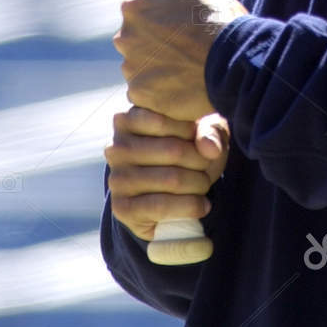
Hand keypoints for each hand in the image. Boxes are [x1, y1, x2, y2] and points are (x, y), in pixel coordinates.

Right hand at [105, 105, 230, 245]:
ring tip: (205, 184)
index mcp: (128, 119)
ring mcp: (117, 178)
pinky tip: (202, 205)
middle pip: (173, 150)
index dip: (193, 131)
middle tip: (209, 166)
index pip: (165, 118)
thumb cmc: (188, 151)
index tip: (203, 139)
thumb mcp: (202, 133)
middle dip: (201, 161)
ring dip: (199, 185)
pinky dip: (190, 206)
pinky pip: (162, 206)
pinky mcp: (121, 208)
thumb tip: (210, 148)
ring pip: (172, 179)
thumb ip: (209, 132)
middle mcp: (116, 147)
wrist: (173, 196)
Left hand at [113, 0, 248, 120]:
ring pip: (138, 69)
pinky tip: (181, 87)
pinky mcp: (140, 94)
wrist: (235, 58)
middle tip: (182, 50)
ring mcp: (131, 67)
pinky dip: (158, 93)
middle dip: (152, 45)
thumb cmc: (219, 17)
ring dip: (155, 69)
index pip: (134, 12)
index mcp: (134, 7)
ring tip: (186, 70)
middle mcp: (126, 36)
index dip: (155, 19)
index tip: (173, 26)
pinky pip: (144, 94)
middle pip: (133, 41)